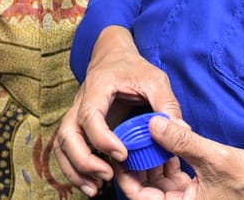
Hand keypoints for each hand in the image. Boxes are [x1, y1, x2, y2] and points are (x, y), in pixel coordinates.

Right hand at [54, 26, 182, 196]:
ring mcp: (76, 116)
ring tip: (94, 188)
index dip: (102, 138)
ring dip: (74, 169)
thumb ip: (167, 104)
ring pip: (62, 145)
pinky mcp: (80, 127)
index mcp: (97, 89)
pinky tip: (91, 183)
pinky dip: (74, 169)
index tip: (122, 154)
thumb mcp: (155, 79)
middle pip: (67, 135)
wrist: (113, 58)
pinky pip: (66, 150)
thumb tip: (181, 130)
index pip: (90, 116)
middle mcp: (80, 103)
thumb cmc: (133, 68)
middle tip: (107, 175)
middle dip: (83, 160)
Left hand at [121, 115, 243, 199]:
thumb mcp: (216, 159)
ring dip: (153, 162)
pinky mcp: (198, 191)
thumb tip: (153, 123)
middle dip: (139, 166)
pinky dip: (169, 162)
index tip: (122, 152)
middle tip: (132, 139)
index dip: (128, 177)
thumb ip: (183, 142)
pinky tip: (168, 143)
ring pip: (160, 183)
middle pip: (148, 190)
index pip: (141, 198)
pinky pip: (175, 179)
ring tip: (147, 137)